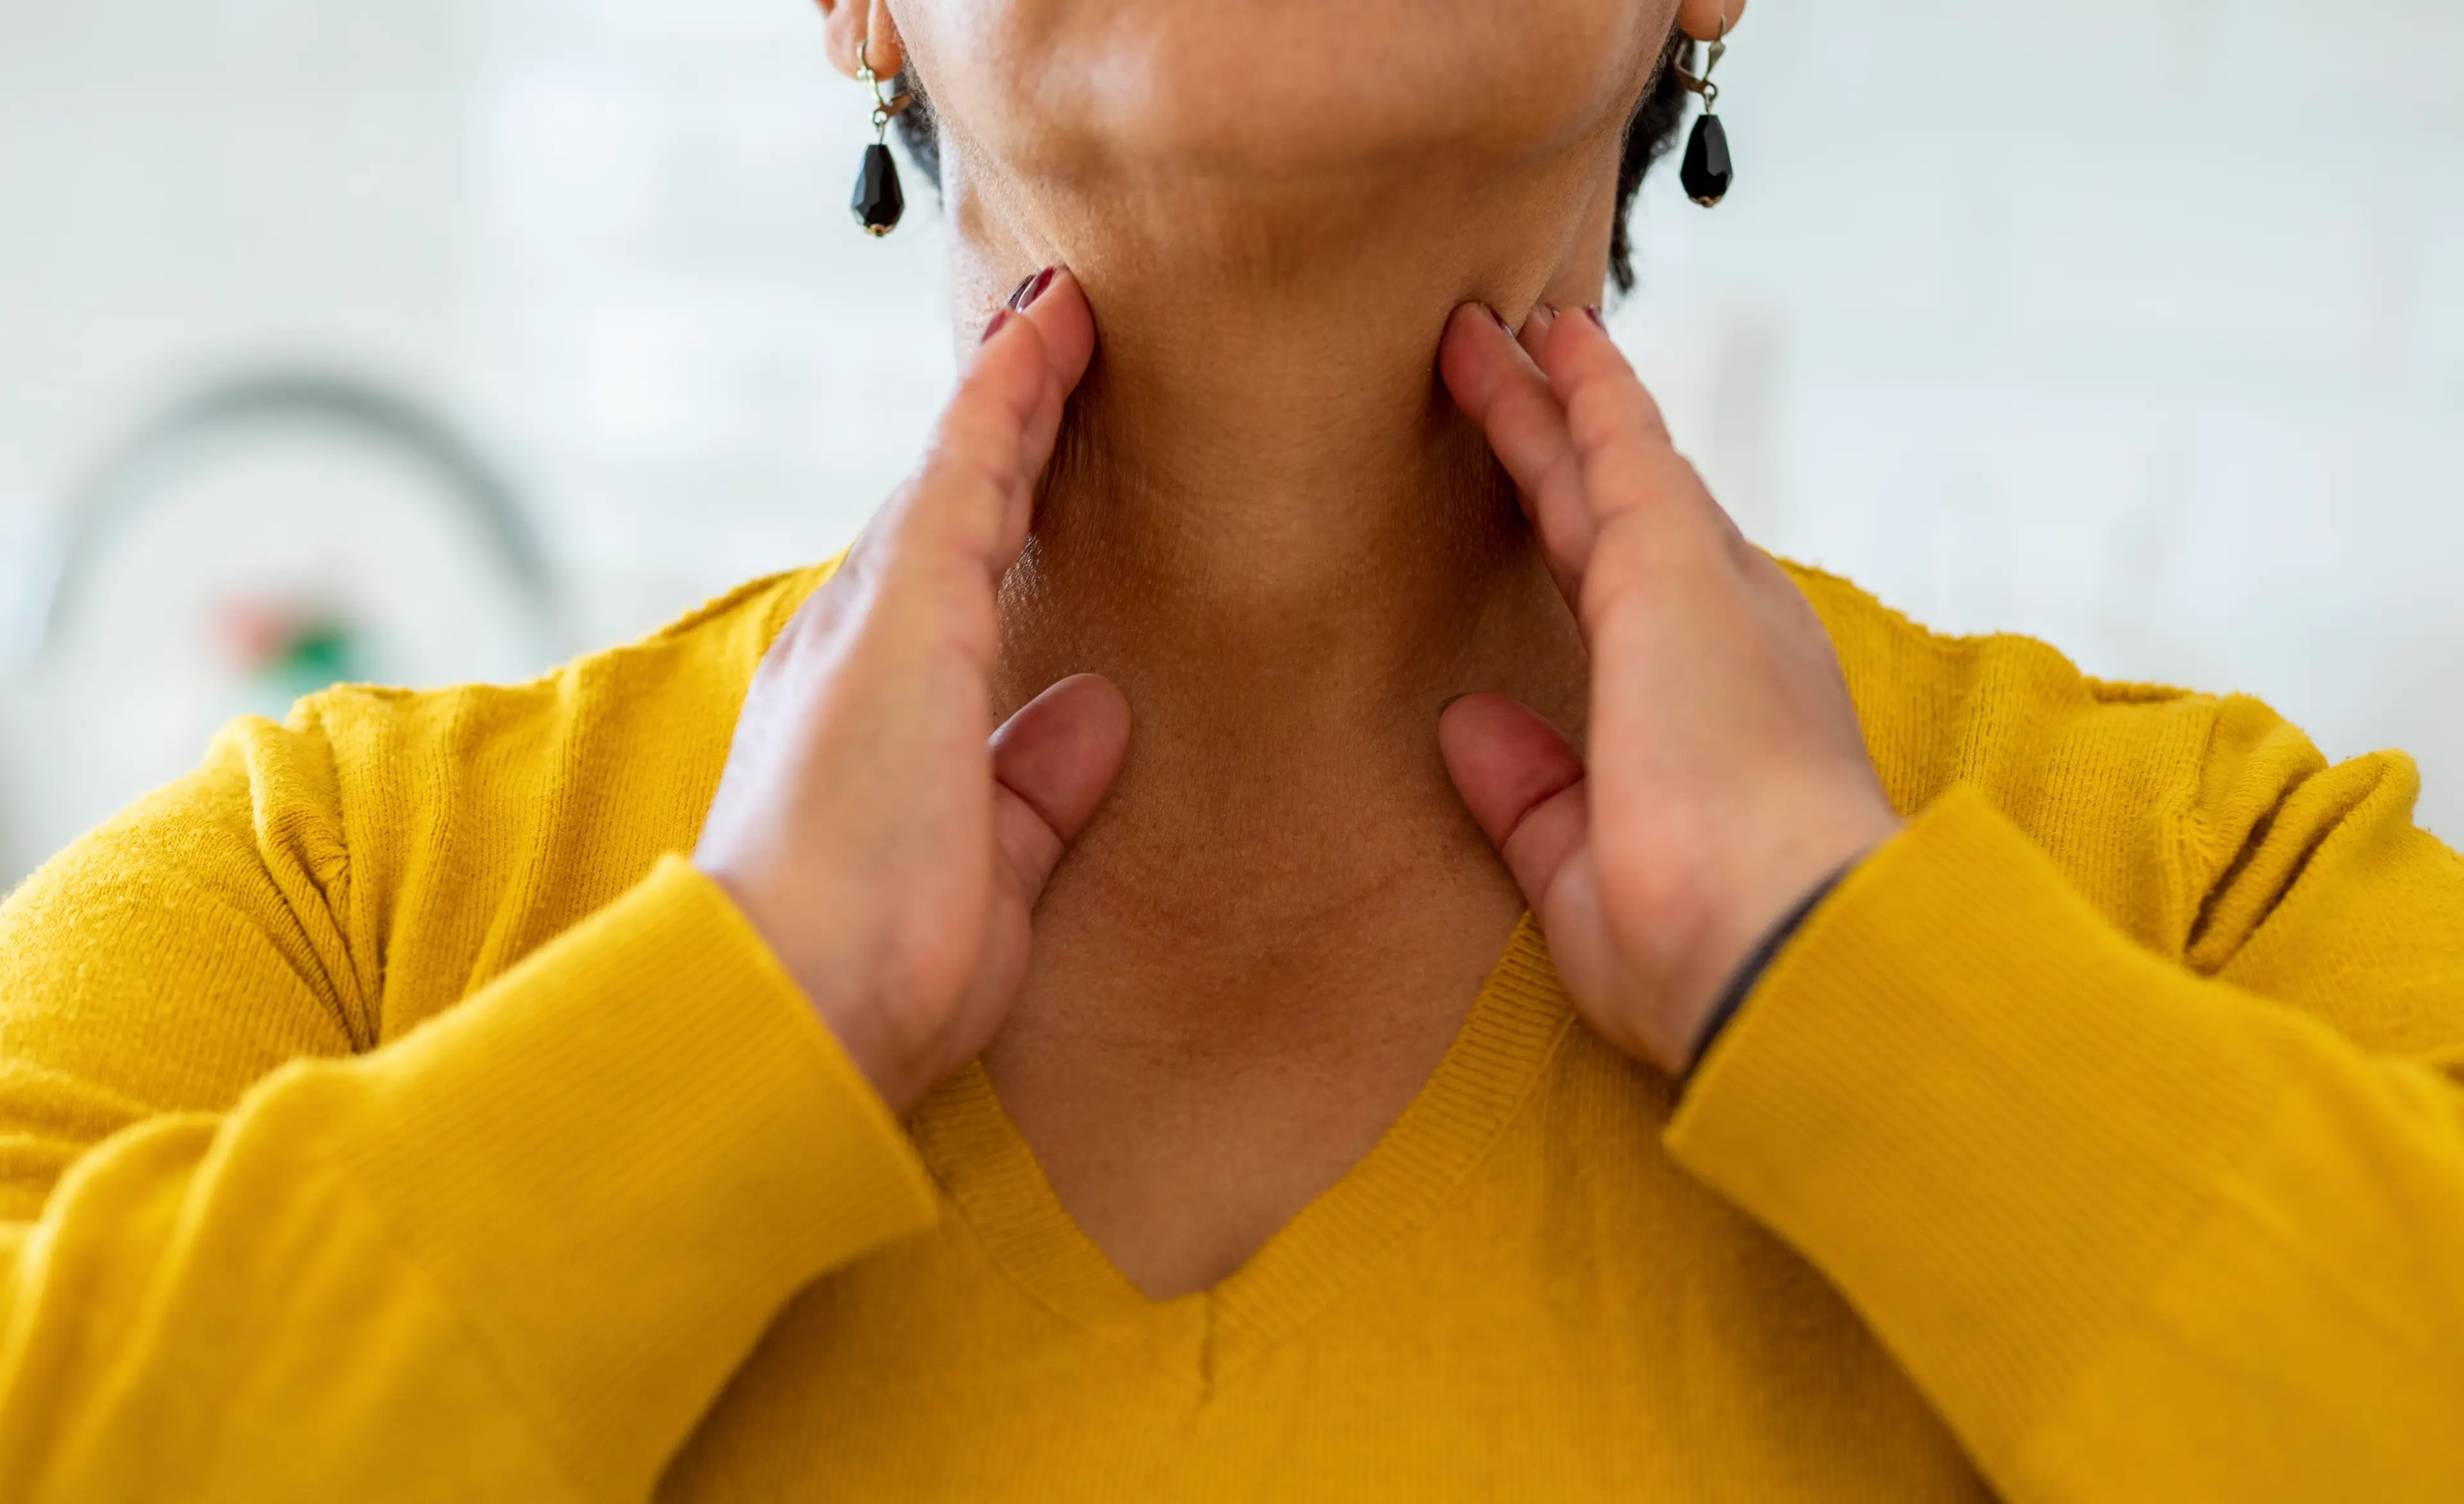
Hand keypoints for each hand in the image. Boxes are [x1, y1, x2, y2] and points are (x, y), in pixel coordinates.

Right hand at [696, 270, 1128, 1114]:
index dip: (993, 503)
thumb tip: (1093, 713)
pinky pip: (968, 473)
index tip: (1038, 440)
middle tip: (1054, 337)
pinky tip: (1050, 330)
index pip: (946, 586)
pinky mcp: (905, 614)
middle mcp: (853, 648)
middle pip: (944, 510)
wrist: (796, 1010)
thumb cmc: (877, 976)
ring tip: (1064, 313)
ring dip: (1012, 391)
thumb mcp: (991, 869)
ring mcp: (872, 622)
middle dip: (1002, 425)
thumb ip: (1036, 789)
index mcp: (872, 716)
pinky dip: (1008, 396)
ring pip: (956, 477)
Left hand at [1435, 303, 1900, 1075]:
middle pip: (1617, 516)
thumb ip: (1531, 795)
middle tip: (1511, 370)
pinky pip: (1618, 449)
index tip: (1546, 492)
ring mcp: (1707, 594)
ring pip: (1607, 469)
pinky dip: (1581, 388)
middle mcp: (1728, 639)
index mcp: (1715, 718)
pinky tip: (1542, 336)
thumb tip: (1470, 726)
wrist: (1779, 947)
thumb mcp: (1583, 873)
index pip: (1627, 610)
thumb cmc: (1705, 948)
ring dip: (1548, 399)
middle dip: (1560, 443)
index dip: (1581, 539)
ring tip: (1490, 331)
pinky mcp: (1674, 567)